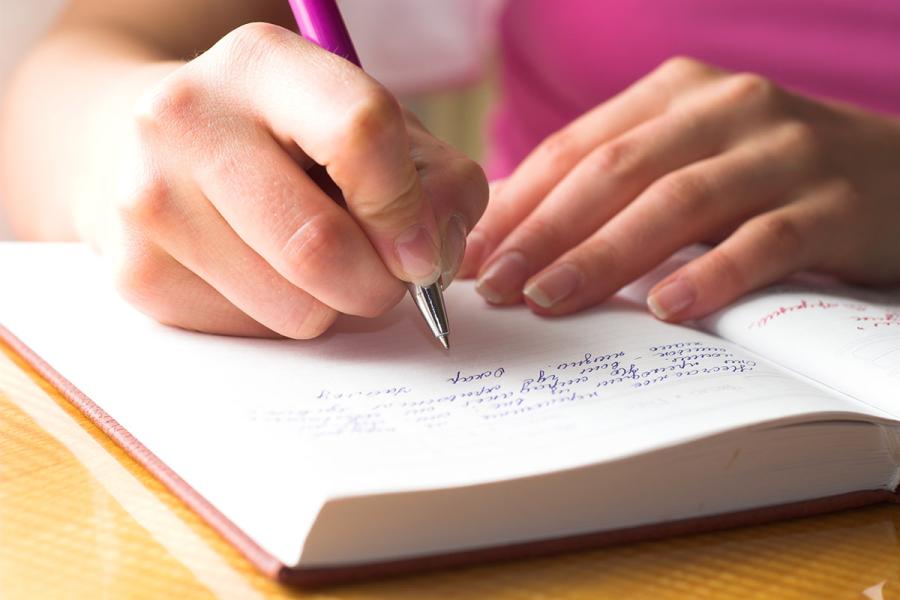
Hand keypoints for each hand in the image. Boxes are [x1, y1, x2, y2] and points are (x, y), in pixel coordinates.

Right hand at [102, 23, 486, 337]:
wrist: (158, 146)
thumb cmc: (290, 139)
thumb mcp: (375, 130)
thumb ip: (435, 182)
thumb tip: (431, 259)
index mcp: (263, 63)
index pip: (360, 135)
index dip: (407, 209)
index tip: (421, 247)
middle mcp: (188, 119)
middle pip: (318, 246)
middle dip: (378, 284)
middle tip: (383, 276)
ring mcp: (149, 199)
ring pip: (293, 309)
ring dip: (332, 306)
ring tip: (314, 263)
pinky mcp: (136, 271)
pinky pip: (252, 334)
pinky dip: (282, 318)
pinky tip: (264, 272)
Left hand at [460, 57, 899, 320]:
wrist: (898, 176)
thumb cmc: (765, 178)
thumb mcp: (686, 160)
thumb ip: (613, 184)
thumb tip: (512, 231)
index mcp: (676, 94)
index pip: (577, 147)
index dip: (519, 202)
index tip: (470, 254)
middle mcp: (727, 109)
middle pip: (616, 171)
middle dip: (545, 231)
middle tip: (495, 285)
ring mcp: (784, 151)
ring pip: (678, 202)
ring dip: (606, 254)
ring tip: (552, 299)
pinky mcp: (835, 204)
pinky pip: (764, 239)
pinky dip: (712, 273)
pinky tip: (666, 307)